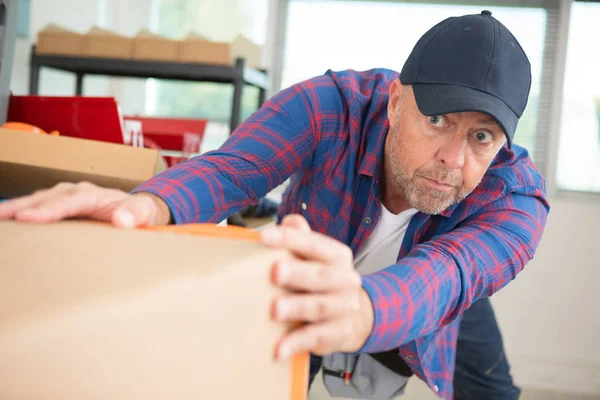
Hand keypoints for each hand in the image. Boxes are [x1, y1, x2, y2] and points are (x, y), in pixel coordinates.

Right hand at [0, 182, 171, 226]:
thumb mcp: (142, 214)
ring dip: (14, 209)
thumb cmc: (138, 212)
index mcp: (92, 194)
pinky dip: (19, 213)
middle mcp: (74, 192)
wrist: (136, 210)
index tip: (27, 218)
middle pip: (44, 198)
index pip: (67, 202)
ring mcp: (63, 197)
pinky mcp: (57, 206)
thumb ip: (135, 216)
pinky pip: (35, 208)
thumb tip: (122, 220)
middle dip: (19, 207)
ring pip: (35, 201)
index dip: (47, 210)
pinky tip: (6, 223)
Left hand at [260, 214, 373, 359]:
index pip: (314, 244)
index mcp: (337, 256)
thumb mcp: (313, 257)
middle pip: (322, 276)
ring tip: (275, 310)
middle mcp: (346, 280)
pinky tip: (279, 348)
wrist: (353, 315)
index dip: (290, 239)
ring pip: (321, 307)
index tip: (265, 237)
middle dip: (298, 273)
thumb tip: (292, 221)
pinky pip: (318, 338)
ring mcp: (345, 308)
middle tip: (275, 272)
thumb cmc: (321, 280)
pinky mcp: (339, 334)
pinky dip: (298, 342)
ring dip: (297, 308)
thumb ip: (300, 239)